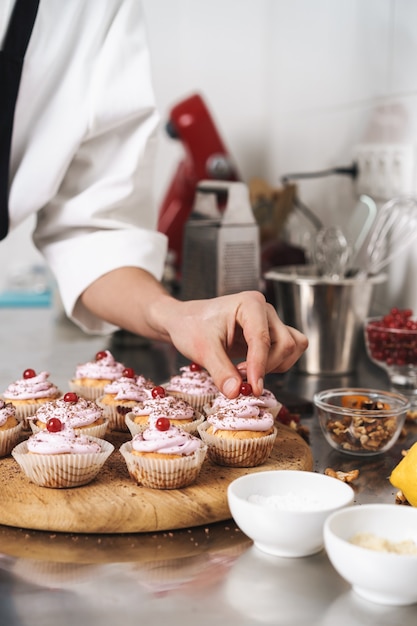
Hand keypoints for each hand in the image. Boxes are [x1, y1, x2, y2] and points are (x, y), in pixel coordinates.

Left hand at [162, 291, 307, 397]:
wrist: (185, 321)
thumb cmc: (191, 325)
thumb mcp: (202, 349)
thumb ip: (221, 371)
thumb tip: (236, 392)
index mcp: (250, 304)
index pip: (263, 339)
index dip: (259, 366)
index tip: (252, 388)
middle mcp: (265, 311)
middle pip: (285, 344)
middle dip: (266, 366)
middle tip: (240, 377)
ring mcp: (270, 322)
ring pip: (291, 348)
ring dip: (273, 366)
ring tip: (244, 371)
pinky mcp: (270, 335)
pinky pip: (287, 352)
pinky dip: (275, 365)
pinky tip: (252, 368)